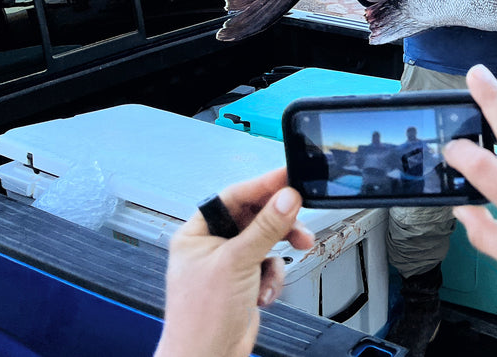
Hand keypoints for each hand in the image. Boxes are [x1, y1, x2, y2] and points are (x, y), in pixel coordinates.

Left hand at [154, 168, 314, 356]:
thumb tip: (286, 198)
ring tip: (292, 255)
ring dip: (279, 253)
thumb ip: (265, 228)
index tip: (289, 178)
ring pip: (267, 241)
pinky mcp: (245, 281)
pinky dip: (273, 277)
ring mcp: (229, 265)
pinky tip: (264, 291)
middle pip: (255, 218)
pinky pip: (270, 265)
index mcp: (197, 233)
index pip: (234, 197)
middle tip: (300, 221)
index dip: (263, 186)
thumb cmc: (200, 318)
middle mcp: (212, 246)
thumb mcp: (236, 263)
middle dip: (279, 224)